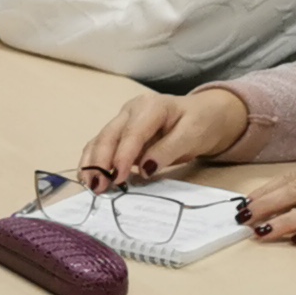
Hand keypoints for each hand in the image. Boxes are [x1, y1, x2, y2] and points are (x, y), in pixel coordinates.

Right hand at [81, 85, 250, 184]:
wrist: (206, 115)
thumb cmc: (201, 123)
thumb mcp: (192, 135)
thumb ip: (168, 150)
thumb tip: (145, 169)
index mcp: (150, 107)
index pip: (131, 133)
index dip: (122, 156)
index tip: (117, 178)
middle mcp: (131, 111)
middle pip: (109, 136)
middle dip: (100, 162)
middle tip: (97, 187)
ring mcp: (123, 122)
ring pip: (100, 141)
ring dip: (92, 163)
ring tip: (90, 186)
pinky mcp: (120, 135)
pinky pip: (101, 146)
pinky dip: (93, 162)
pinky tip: (89, 178)